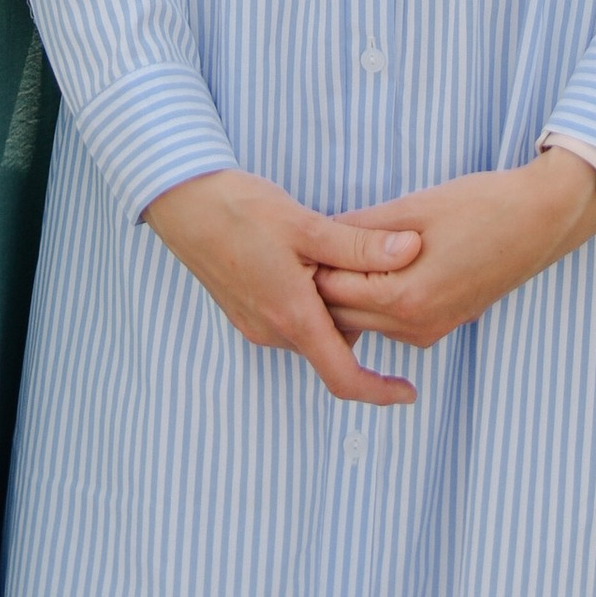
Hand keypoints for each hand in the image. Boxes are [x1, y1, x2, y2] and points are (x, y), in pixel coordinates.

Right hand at [143, 170, 424, 406]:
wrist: (183, 202)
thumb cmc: (241, 210)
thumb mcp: (306, 224)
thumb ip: (359, 245)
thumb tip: (412, 250)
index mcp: (292, 318)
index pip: (343, 377)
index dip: (380, 391)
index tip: (410, 394)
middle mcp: (272, 332)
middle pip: (334, 347)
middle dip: (361, 321)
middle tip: (378, 273)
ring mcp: (255, 324)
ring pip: (313, 331)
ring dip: (333, 309)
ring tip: (341, 257)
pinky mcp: (245, 311)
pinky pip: (292, 320)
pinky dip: (312, 302)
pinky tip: (313, 262)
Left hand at [315, 153, 595, 350]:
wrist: (541, 219)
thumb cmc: (480, 205)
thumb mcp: (413, 207)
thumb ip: (362, 229)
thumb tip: (319, 234)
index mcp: (405, 297)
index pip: (332, 291)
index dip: (312, 264)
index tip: (300, 240)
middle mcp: (416, 326)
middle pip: (345, 315)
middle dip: (324, 284)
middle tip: (310, 248)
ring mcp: (433, 330)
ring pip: (368, 322)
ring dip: (349, 293)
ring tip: (339, 253)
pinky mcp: (445, 325)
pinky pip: (393, 322)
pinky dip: (375, 300)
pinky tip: (374, 267)